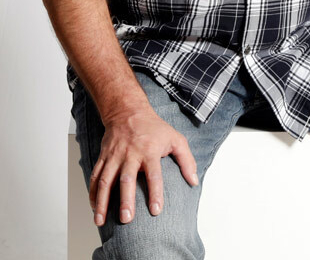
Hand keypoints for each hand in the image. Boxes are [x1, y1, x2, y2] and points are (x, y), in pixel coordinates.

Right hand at [89, 106, 198, 226]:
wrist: (128, 110)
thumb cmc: (154, 127)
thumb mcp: (175, 138)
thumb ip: (186, 160)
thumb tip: (194, 181)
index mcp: (149, 150)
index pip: (154, 175)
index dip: (155, 193)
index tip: (156, 211)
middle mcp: (130, 154)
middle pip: (127, 179)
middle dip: (126, 200)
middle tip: (126, 219)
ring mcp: (115, 155)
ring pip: (106, 180)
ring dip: (102, 201)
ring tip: (101, 221)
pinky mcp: (103, 156)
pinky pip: (95, 175)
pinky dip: (93, 192)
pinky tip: (94, 207)